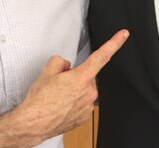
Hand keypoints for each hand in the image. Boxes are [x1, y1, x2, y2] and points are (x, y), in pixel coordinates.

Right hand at [12, 29, 128, 140]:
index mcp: (82, 77)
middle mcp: (89, 91)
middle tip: (59, 84)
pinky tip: (61, 105)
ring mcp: (88, 106)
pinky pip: (82, 103)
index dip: (114, 43)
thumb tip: (66, 66)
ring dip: (74, 90)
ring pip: (84, 90)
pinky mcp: (85, 117)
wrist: (34, 124)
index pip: (102, 55)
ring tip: (58, 97)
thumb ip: (61, 61)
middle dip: (75, 76)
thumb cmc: (40, 101)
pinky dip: (74, 102)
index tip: (124, 35)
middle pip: (87, 75)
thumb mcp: (47, 72)